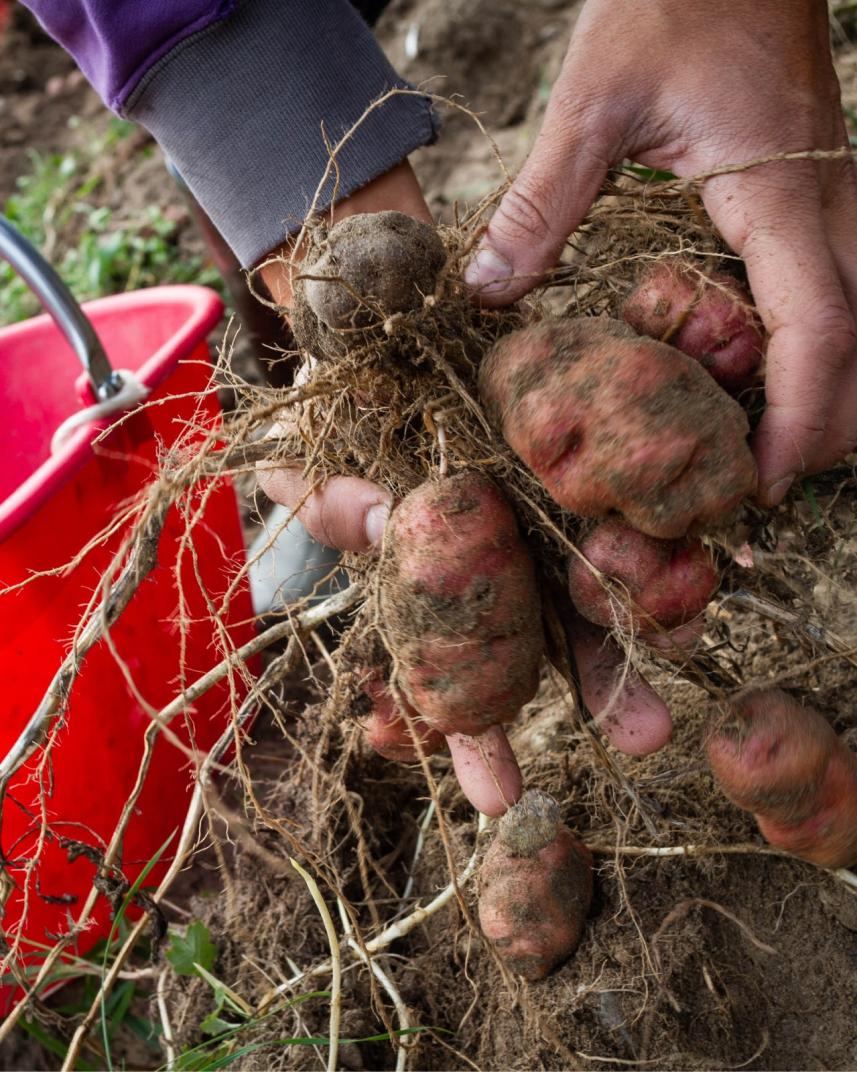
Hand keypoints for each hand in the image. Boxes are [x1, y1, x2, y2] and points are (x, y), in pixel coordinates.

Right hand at [255, 162, 671, 816]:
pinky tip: (702, 565)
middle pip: (561, 640)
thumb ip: (336, 491)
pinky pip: (647, 508)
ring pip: (616, 581)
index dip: (474, 735)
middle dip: (600, 691)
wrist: (418, 325)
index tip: (497, 797)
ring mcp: (565, 513)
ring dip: (656, 622)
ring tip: (709, 639)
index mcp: (457, 579)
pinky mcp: (605, 459)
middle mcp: (517, 557)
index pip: (462, 672)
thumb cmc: (374, 403)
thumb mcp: (351, 448)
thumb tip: (326, 497)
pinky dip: (673, 540)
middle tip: (643, 741)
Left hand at [464, 0, 856, 504]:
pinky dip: (813, 355)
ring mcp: (834, 207)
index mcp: (780, 197)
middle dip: (823, 429)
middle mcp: (829, 210)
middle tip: (756, 486)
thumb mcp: (594, 101)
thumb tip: (488, 291)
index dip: (799, 420)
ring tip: (761, 452)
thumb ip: (543, 201)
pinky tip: (759, 383)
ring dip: (827, 397)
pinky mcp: (817, 203)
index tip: (764, 482)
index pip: (817, 331)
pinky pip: (837, 296)